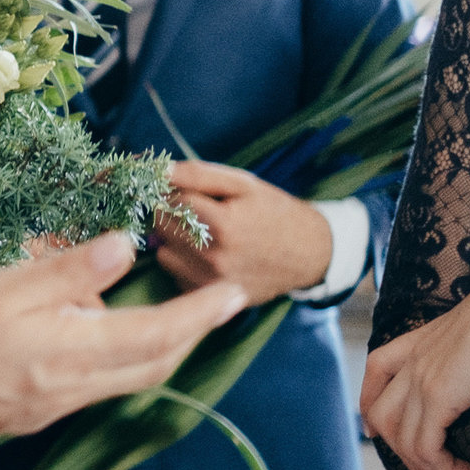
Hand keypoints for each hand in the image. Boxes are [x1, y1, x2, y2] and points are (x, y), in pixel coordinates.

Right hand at [0, 234, 248, 449]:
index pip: (157, 334)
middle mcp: (73, 389)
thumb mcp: (3, 288)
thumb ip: (69, 271)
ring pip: (125, 378)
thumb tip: (126, 248)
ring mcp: (54, 408)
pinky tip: (83, 332)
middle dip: (189, 335)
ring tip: (142, 305)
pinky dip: (111, 357)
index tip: (236, 295)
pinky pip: (92, 386)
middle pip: (154, 366)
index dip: (201, 315)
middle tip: (211, 302)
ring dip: (150, 345)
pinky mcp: (33, 415)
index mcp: (71, 353)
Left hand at [155, 162, 334, 303]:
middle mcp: (213, 258)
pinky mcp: (211, 298)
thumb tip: (159, 171)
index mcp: (222, 225)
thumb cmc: (274, 213)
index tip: (191, 192)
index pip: (170, 200)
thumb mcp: (244, 184)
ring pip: (162, 251)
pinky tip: (206, 255)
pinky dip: (183, 263)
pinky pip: (175, 274)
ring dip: (174, 240)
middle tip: (198, 211)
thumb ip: (198, 174)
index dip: (177, 191)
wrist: (310, 255)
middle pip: (162, 226)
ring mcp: (211, 282)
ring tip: (202, 234)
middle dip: (172, 213)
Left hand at [359, 264, 469, 469]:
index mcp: (416, 341)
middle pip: (384, 417)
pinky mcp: (437, 396)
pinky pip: (428, 448)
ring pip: (406, 442)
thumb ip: (466, 349)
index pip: (376, 372)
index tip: (373, 434)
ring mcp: (419, 379)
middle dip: (404, 455)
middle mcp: (410, 361)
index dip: (369, 405)